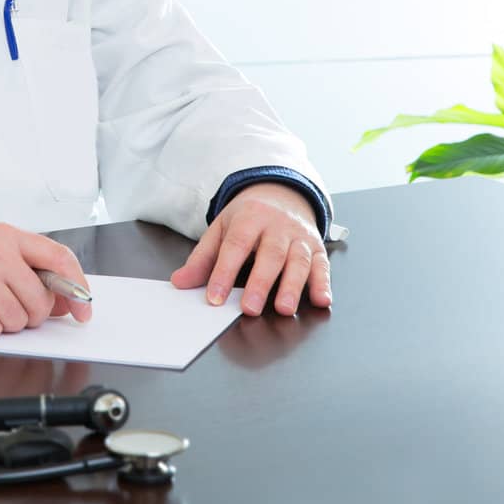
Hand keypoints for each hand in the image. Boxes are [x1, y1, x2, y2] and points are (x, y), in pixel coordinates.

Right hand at [0, 224, 93, 337]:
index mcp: (7, 235)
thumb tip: (64, 299)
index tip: (83, 309)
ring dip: (2, 322)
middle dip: (28, 313)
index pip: (59, 259)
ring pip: (19, 320)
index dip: (77, 289)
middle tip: (1, 303)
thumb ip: (26, 267)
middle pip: (41, 301)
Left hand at [170, 183, 331, 316]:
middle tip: (250, 309)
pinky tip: (322, 300)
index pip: (236, 245)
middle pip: (270, 254)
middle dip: (261, 283)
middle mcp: (277, 225)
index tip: (214, 298)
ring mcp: (300, 236)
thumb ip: (202, 258)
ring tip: (284, 309)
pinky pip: (322, 265)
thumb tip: (180, 282)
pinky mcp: (317, 247)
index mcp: (249, 217)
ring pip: (298, 260)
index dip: (224, 272)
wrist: (281, 194)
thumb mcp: (221, 229)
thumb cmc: (247, 217)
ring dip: (293, 286)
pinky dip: (323, 283)